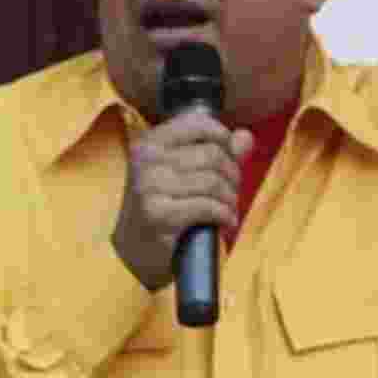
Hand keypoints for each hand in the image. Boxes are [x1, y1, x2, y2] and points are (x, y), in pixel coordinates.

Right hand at [112, 109, 253, 291]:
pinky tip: (225, 222)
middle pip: (213, 154)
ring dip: (231, 199)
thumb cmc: (161, 210)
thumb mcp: (183, 175)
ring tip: (228, 209)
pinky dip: (225, 216)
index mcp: (150, 143)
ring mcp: (151, 187)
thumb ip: (216, 152)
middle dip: (233, 176)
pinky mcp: (159, 215)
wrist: (132, 253)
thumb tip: (245, 137)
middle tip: (232, 193)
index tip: (230, 158)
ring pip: (213, 182)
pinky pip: (208, 207)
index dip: (224, 139)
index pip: (199, 123)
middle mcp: (147, 161)